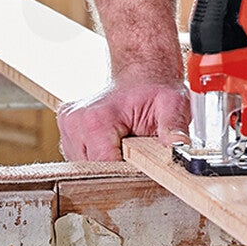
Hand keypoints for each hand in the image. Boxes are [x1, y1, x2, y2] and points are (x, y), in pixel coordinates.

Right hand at [57, 76, 190, 161]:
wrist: (142, 74)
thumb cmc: (155, 89)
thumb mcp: (172, 104)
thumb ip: (174, 126)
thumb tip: (179, 145)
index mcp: (95, 119)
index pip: (105, 167)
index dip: (127, 171)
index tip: (143, 164)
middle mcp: (75, 122)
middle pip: (94, 170)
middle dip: (118, 166)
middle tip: (138, 149)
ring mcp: (67, 126)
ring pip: (86, 167)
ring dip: (108, 161)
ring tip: (126, 142)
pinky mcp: (67, 130)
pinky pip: (81, 158)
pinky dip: (99, 156)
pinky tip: (114, 142)